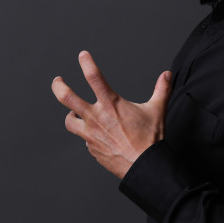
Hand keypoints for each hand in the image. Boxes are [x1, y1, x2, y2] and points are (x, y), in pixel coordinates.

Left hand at [51, 51, 171, 178]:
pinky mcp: (91, 149)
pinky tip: (96, 135)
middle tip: (57, 80)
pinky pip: (84, 139)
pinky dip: (87, 135)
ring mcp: (91, 134)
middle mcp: (96, 117)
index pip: (94, 77)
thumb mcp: (157, 110)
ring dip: (70, 115)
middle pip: (67, 98)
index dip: (86, 62)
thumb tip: (167, 75)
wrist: (143, 166)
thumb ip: (162, 89)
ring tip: (73, 113)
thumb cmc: (150, 139)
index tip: (82, 55)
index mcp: (111, 104)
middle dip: (58, 86)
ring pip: (69, 121)